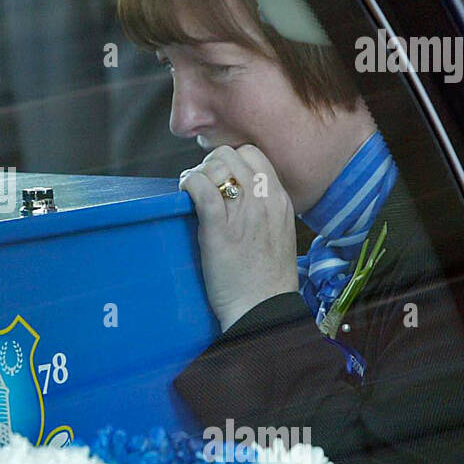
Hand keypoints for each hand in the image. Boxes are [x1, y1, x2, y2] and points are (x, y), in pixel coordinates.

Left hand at [179, 144, 299, 331]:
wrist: (263, 309)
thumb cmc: (266, 278)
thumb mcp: (278, 232)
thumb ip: (264, 208)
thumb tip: (238, 191)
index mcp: (280, 199)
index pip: (253, 154)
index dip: (230, 159)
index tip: (218, 176)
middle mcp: (264, 200)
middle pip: (232, 154)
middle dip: (211, 164)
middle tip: (202, 185)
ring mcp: (243, 214)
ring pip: (216, 166)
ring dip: (197, 173)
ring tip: (191, 192)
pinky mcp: (219, 230)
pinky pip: (201, 188)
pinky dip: (188, 183)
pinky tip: (183, 192)